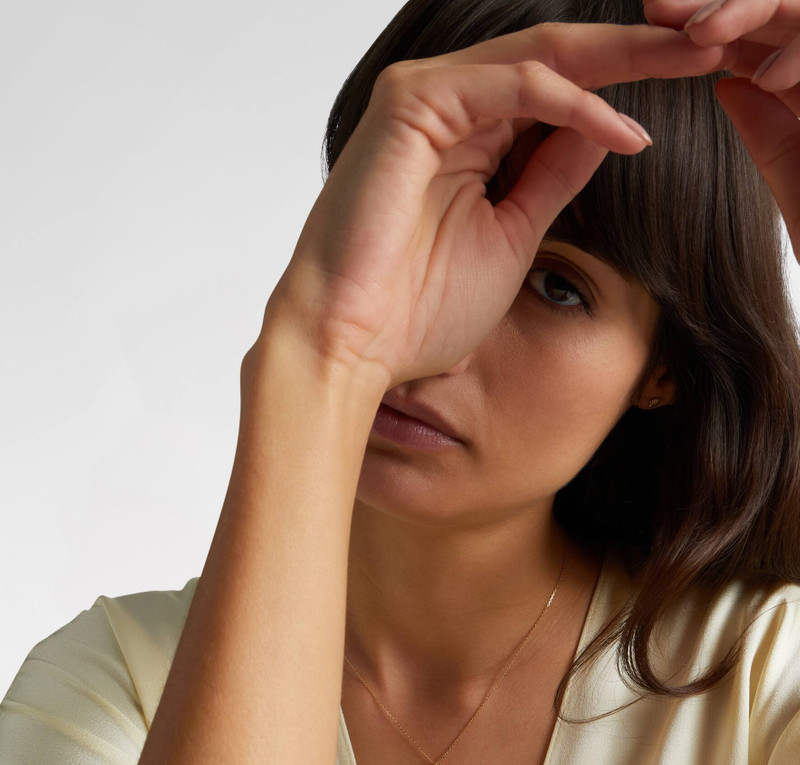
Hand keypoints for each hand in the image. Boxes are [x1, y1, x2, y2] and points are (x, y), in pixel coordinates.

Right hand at [265, 23, 727, 387]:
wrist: (350, 345)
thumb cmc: (416, 309)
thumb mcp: (512, 236)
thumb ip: (550, 179)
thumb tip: (600, 134)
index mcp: (467, 139)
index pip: (559, 91)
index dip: (626, 83)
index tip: (694, 82)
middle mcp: (446, 109)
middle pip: (558, 59)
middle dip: (638, 51)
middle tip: (710, 45)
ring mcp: (425, 101)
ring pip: (539, 57)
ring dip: (621, 58)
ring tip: (692, 60)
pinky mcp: (411, 107)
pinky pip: (511, 87)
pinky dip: (571, 103)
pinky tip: (622, 128)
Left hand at [645, 0, 799, 260]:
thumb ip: (771, 134)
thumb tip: (728, 82)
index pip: (761, 42)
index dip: (708, 28)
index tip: (652, 25)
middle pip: (781, 14)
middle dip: (719, 4)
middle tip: (657, 6)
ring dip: (755, 11)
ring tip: (699, 33)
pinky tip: (770, 78)